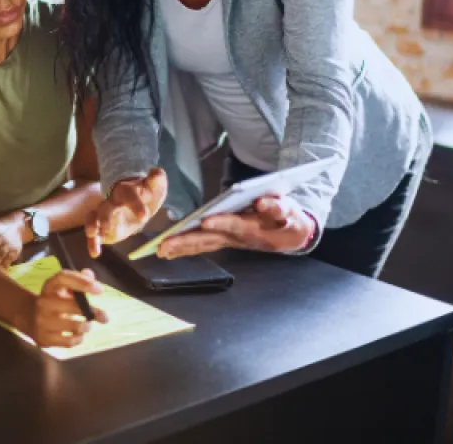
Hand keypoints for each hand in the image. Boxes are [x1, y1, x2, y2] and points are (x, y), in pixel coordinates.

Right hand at [24, 269, 108, 347]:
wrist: (29, 316)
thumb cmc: (54, 299)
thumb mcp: (63, 287)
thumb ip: (79, 279)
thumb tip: (90, 275)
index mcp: (50, 286)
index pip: (64, 278)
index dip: (82, 282)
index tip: (100, 290)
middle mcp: (43, 302)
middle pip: (71, 306)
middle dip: (91, 312)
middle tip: (105, 317)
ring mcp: (42, 321)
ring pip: (72, 326)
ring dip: (86, 327)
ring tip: (88, 326)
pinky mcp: (44, 338)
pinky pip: (68, 341)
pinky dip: (78, 339)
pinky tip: (79, 336)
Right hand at [85, 168, 167, 256]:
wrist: (138, 204)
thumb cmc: (146, 194)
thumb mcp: (155, 188)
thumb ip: (156, 180)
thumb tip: (157, 172)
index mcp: (126, 191)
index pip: (129, 195)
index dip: (135, 204)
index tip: (144, 216)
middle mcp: (111, 202)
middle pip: (106, 207)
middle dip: (105, 217)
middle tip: (107, 227)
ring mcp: (104, 215)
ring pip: (93, 218)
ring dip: (92, 225)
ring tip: (92, 234)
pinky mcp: (102, 229)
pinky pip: (94, 235)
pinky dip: (92, 243)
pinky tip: (94, 253)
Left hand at [158, 196, 315, 258]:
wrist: (292, 235)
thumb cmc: (289, 220)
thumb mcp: (291, 212)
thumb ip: (280, 208)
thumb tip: (266, 203)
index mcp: (254, 229)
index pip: (235, 225)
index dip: (222, 223)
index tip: (207, 221)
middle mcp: (237, 238)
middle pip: (209, 239)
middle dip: (187, 241)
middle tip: (165, 245)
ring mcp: (228, 240)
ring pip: (202, 244)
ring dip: (181, 247)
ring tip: (160, 249)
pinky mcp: (223, 239)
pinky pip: (201, 244)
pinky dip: (184, 247)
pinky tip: (168, 250)